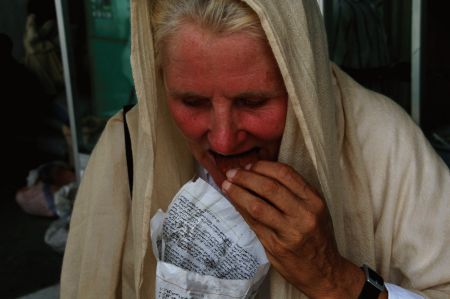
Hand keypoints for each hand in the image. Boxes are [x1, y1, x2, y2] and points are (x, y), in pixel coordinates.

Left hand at [221, 161, 365, 297]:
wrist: (324, 272)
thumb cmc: (317, 238)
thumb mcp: (314, 211)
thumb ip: (293, 193)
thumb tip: (260, 174)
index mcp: (314, 201)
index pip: (285, 174)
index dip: (263, 166)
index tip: (249, 165)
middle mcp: (304, 214)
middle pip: (269, 186)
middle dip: (246, 176)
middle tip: (232, 172)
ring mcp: (290, 231)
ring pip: (258, 205)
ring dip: (238, 192)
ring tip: (227, 185)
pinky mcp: (276, 246)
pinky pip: (253, 223)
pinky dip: (240, 209)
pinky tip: (233, 201)